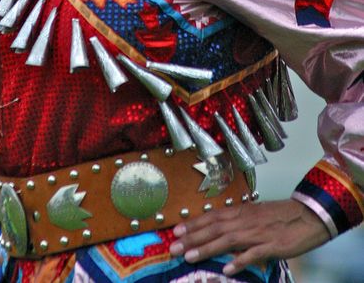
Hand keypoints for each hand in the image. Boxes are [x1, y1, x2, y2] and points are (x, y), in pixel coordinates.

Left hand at [169, 198, 329, 275]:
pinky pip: (253, 254)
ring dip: (207, 248)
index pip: (212, 217)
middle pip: (214, 228)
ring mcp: (258, 233)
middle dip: (192, 237)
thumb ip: (239, 221)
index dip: (194, 223)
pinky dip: (239, 261)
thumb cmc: (282, 216)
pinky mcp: (272, 245)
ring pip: (227, 239)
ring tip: (190, 256)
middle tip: (174, 247)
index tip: (176, 230)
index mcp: (241, 212)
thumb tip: (221, 229)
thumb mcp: (256, 214)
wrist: (308, 215)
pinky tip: (227, 269)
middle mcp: (245, 220)